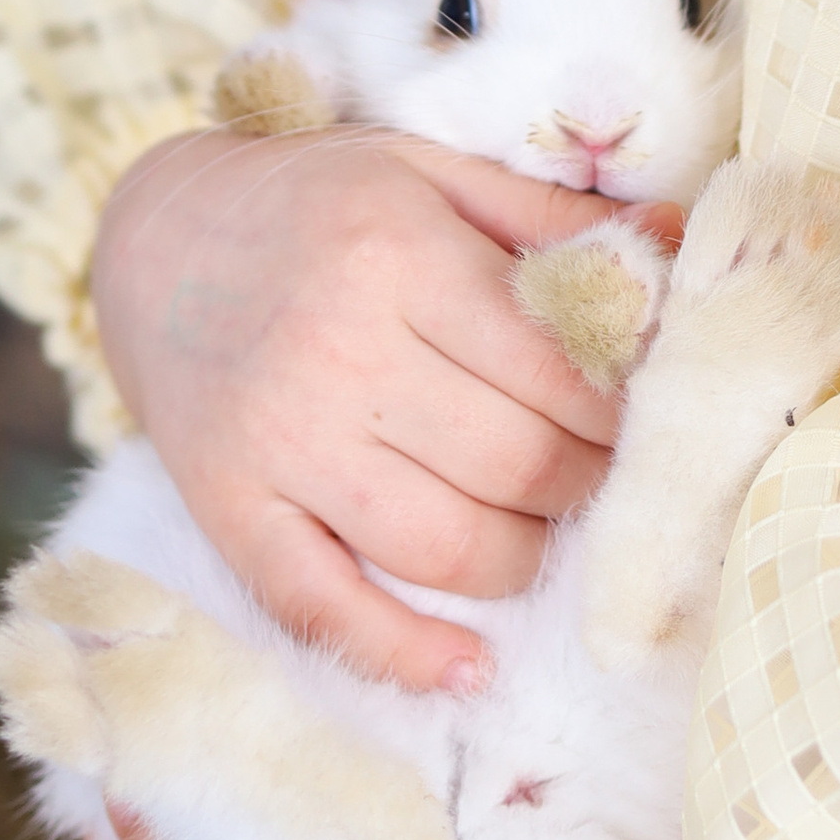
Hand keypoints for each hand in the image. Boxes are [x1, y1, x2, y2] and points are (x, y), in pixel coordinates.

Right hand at [90, 127, 677, 689]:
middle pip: (514, 461)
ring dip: (524, 557)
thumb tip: (683, 240)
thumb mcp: (432, 173)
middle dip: (588, 482)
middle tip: (609, 474)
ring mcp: (279, 443)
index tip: (648, 414)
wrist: (156, 237)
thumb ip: (552, 218)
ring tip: (546, 530)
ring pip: (442, 545)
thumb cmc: (317, 202)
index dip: (623, 405)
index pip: (555, 365)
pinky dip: (401, 651)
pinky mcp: (229, 509)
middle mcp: (338, 352)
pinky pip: (321, 607)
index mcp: (398, 254)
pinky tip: (467, 667)